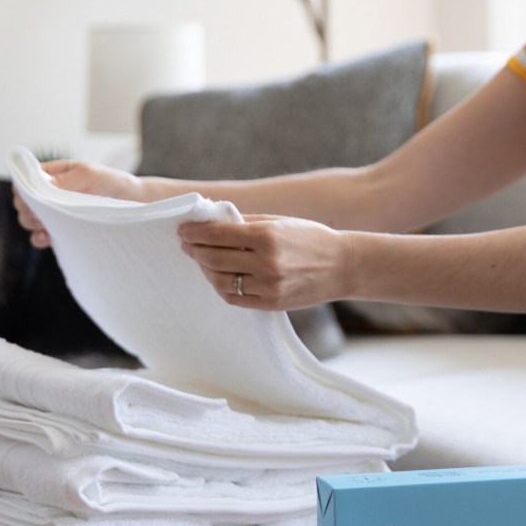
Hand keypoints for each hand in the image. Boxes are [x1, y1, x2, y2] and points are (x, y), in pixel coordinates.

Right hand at [12, 159, 140, 248]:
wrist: (133, 203)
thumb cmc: (113, 183)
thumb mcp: (90, 174)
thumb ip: (65, 179)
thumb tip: (41, 185)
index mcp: (53, 174)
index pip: (25, 181)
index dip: (24, 191)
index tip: (33, 200)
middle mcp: (51, 193)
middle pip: (23, 202)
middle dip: (27, 210)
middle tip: (40, 216)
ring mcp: (55, 212)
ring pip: (29, 219)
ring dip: (32, 225)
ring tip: (45, 227)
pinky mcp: (61, 229)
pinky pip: (40, 236)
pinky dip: (39, 238)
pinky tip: (48, 238)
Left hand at [178, 215, 345, 309]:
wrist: (343, 266)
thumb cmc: (310, 238)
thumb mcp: (279, 222)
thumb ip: (246, 224)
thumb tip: (212, 224)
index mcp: (267, 237)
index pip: (217, 235)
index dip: (195, 232)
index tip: (183, 230)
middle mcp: (266, 263)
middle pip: (214, 258)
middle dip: (195, 250)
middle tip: (186, 244)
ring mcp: (269, 286)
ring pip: (221, 281)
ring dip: (205, 270)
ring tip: (201, 260)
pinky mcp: (271, 304)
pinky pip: (235, 298)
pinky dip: (221, 287)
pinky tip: (218, 277)